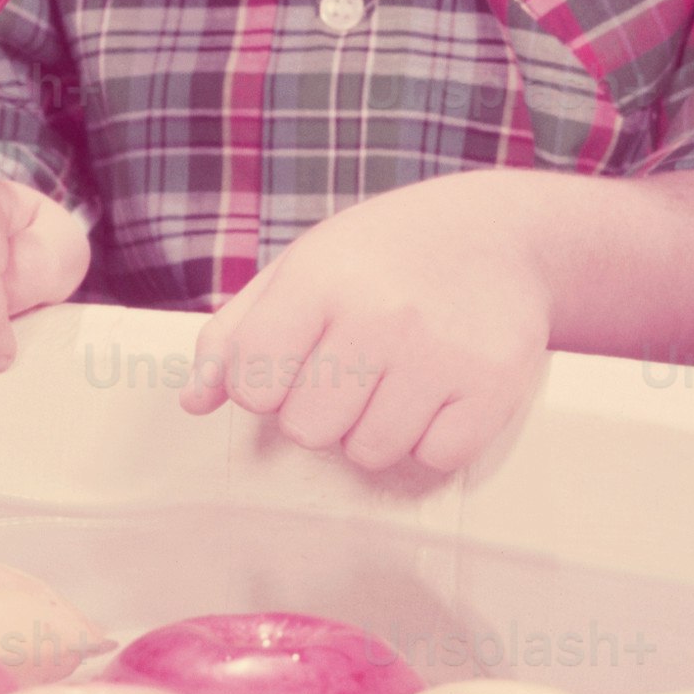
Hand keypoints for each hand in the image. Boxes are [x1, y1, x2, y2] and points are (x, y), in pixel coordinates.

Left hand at [185, 185, 549, 473]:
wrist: (501, 234)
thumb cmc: (382, 256)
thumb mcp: (302, 268)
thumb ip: (237, 333)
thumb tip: (192, 404)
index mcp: (321, 279)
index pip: (252, 384)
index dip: (263, 384)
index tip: (291, 360)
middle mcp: (382, 315)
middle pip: (306, 429)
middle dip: (319, 410)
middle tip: (352, 369)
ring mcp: (442, 353)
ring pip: (370, 452)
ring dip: (374, 429)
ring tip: (396, 380)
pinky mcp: (494, 386)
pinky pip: (434, 458)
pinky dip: (431, 440)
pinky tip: (438, 395)